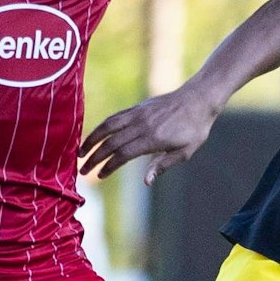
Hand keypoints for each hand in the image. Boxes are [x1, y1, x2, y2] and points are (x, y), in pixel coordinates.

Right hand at [79, 84, 220, 185]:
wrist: (199, 98)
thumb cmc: (195, 128)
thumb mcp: (184, 152)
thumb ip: (162, 165)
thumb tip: (145, 182)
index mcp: (153, 139)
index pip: (123, 154)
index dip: (109, 166)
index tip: (100, 176)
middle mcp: (142, 125)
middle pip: (111, 143)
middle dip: (94, 158)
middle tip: (83, 170)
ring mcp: (138, 114)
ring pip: (108, 126)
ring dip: (92, 140)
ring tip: (80, 152)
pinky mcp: (138, 107)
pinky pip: (115, 117)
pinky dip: (102, 127)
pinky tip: (96, 135)